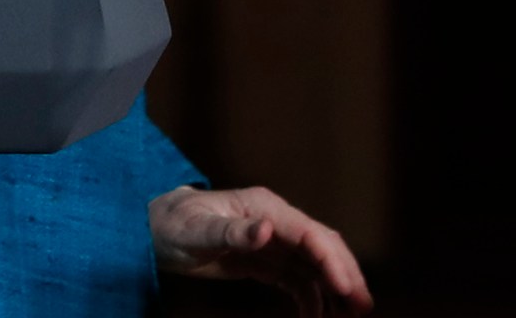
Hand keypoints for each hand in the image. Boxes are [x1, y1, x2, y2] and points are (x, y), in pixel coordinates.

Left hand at [149, 184, 371, 315]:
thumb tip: (268, 231)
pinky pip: (297, 279)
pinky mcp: (264, 260)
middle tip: (364, 307)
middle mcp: (277, 222)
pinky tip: (318, 317)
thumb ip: (232, 232)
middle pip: (323, 247)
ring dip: (335, 289)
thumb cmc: (171, 225)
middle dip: (346, 275)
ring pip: (315, 265)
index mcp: (266, 208)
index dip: (332, 261)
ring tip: (350, 316)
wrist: (152, 229)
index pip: (310, 234)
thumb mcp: (196, 231)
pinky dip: (312, 297)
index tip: (347, 289)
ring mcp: (273, 241)